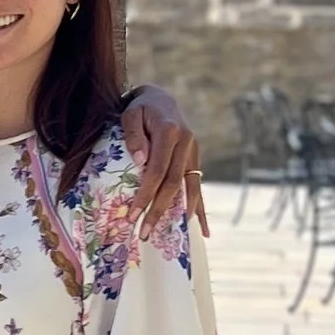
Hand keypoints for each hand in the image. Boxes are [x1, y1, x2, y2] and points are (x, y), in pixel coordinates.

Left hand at [125, 88, 207, 236]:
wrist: (160, 99)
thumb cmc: (140, 108)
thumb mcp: (130, 114)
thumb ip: (133, 135)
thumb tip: (140, 161)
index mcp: (171, 131)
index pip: (157, 169)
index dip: (146, 193)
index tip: (133, 214)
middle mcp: (187, 143)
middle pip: (174, 183)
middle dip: (159, 210)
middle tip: (143, 232)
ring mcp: (194, 153)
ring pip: (189, 188)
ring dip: (178, 214)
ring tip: (166, 235)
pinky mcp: (195, 161)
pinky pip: (197, 187)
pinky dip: (199, 209)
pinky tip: (203, 230)